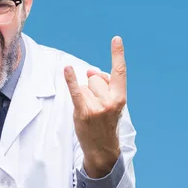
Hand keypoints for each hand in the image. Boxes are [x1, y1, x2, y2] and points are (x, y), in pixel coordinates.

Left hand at [64, 36, 126, 178]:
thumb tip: (88, 70)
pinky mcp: (84, 112)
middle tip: (96, 106)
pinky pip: (76, 91)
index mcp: (120, 97)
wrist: (102, 148)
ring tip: (89, 111)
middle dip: (92, 87)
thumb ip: (103, 85)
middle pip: (95, 78)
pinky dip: (70, 80)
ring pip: (84, 86)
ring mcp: (97, 107)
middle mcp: (110, 100)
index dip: (118, 54)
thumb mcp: (112, 104)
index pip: (119, 72)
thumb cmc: (106, 122)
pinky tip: (66, 69)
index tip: (116, 39)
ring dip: (83, 95)